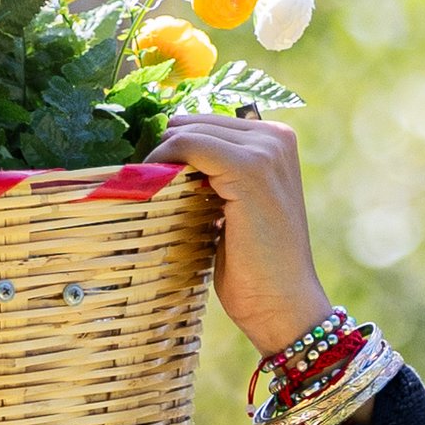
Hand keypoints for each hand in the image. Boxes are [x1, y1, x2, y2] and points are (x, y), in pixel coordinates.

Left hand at [155, 113, 331, 359]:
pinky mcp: (250, 168)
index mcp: (277, 140)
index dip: (174, 145)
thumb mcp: (235, 206)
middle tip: (142, 183)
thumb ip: (214, 176)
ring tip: (147, 190)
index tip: (150, 173)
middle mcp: (276, 136)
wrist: (282, 302)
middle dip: (165, 149)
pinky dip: (163, 160)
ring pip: (189, 131)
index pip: (206, 123)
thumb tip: (164, 158)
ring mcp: (266, 150)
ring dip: (161, 158)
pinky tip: (151, 187)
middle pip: (195, 123)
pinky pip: (189, 144)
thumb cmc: (255, 265)